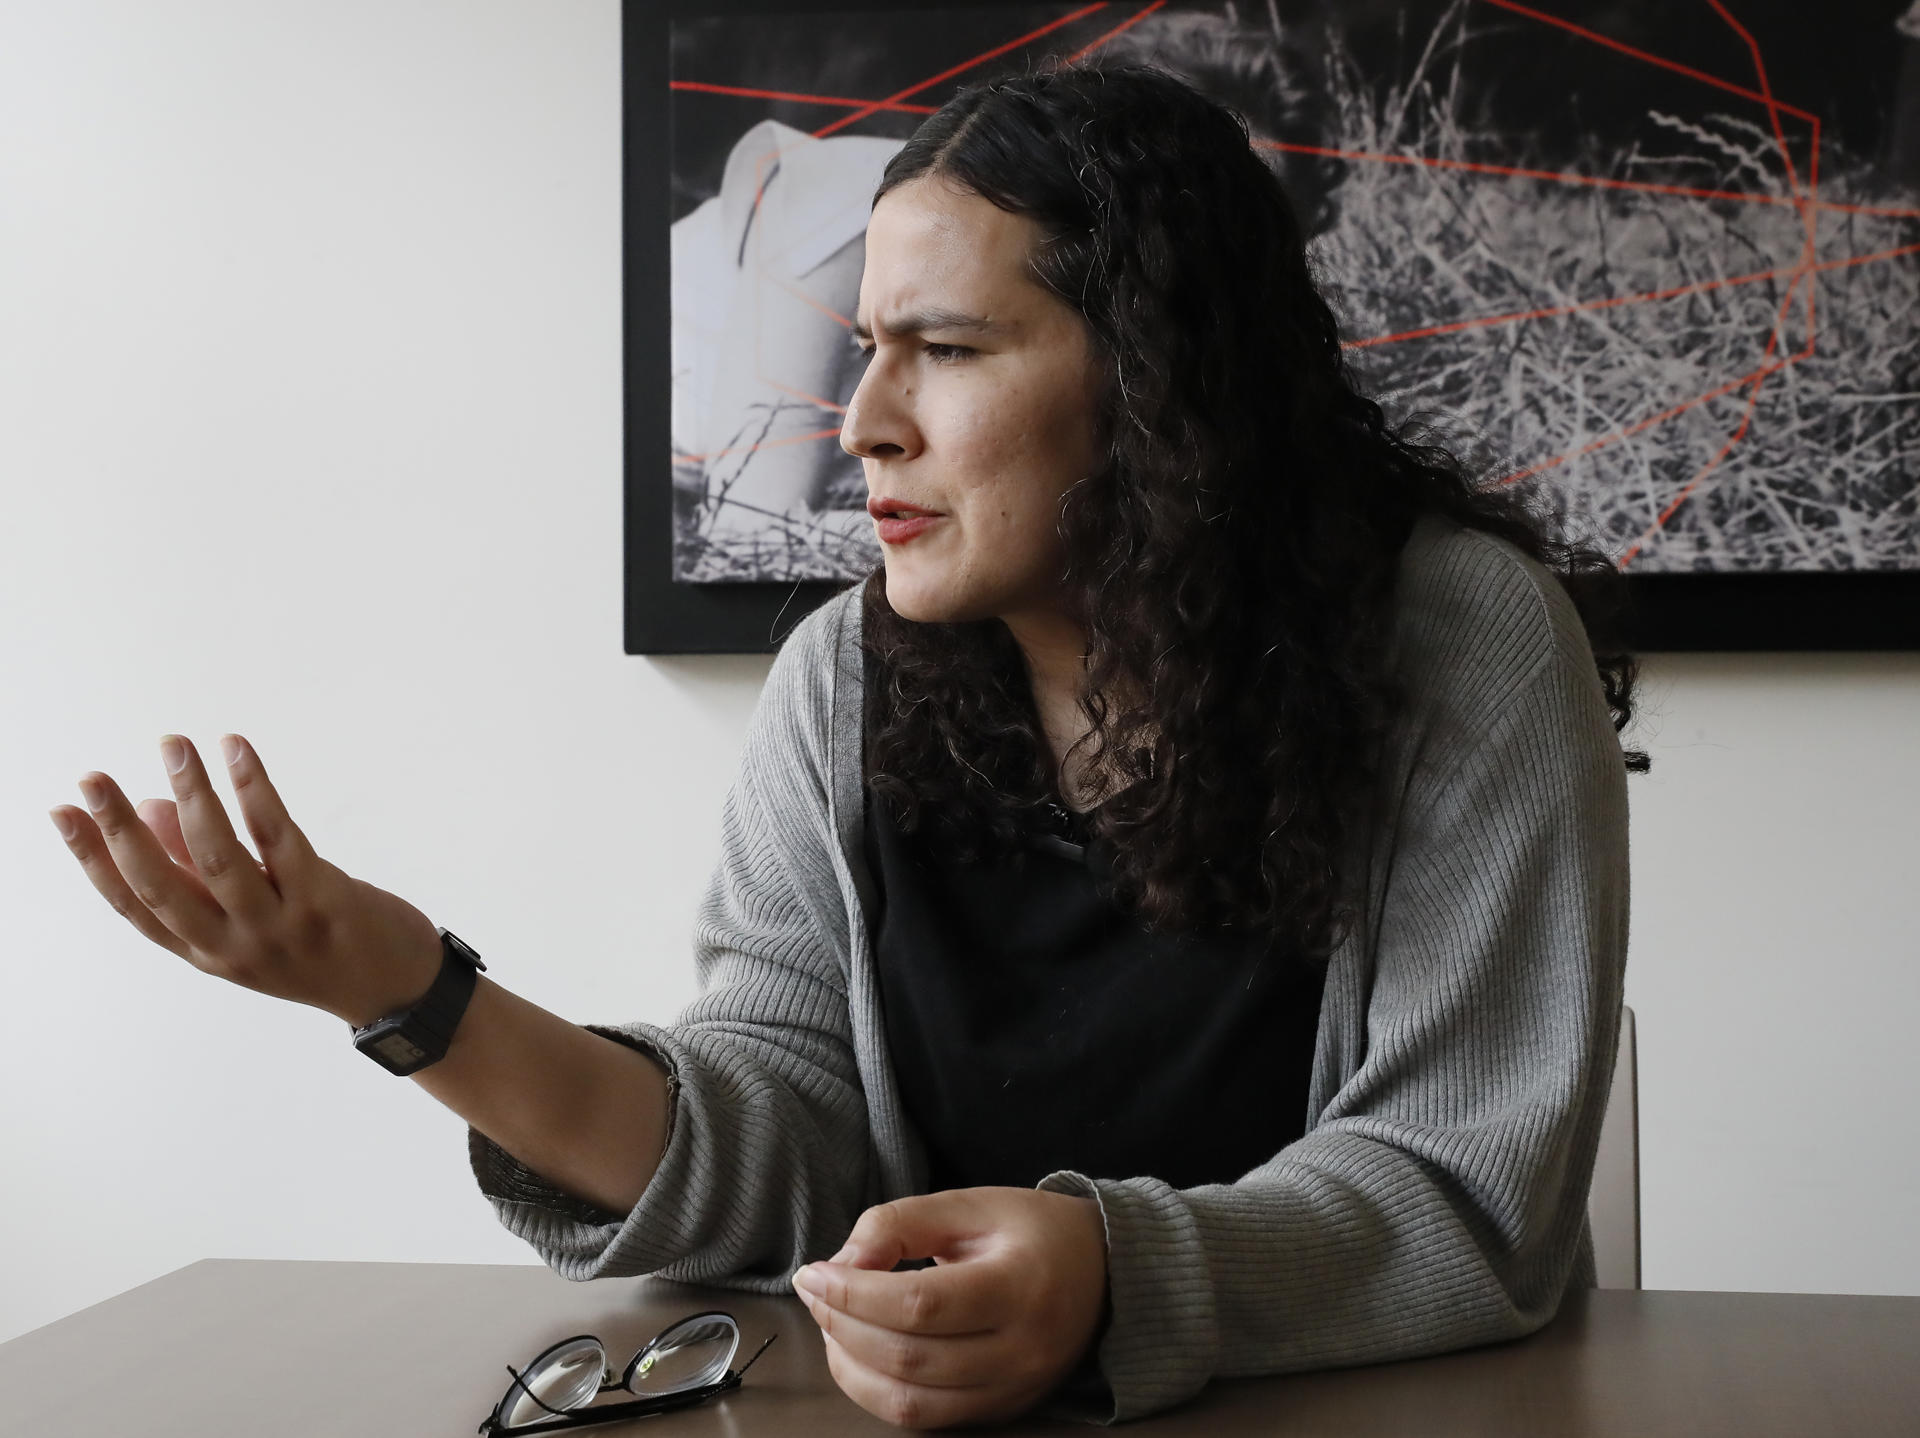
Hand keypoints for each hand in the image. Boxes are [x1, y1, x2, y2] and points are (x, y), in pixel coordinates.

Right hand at [49, 733, 444, 1027]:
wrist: (398, 990)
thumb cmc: (319, 945)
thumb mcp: (251, 920)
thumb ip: (200, 870)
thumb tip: (152, 809)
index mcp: (207, 951)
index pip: (134, 905)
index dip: (92, 859)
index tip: (62, 812)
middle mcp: (234, 945)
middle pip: (162, 884)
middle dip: (120, 830)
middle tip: (94, 780)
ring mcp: (279, 925)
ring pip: (220, 856)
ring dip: (192, 795)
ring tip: (174, 746)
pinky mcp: (323, 900)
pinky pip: (280, 838)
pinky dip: (255, 790)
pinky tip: (236, 752)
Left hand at [790, 1186, 1109, 1429]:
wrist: (1105, 1274)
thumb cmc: (1032, 1231)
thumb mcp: (970, 1204)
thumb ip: (900, 1223)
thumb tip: (839, 1265)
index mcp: (1020, 1286)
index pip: (919, 1305)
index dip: (855, 1294)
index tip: (815, 1272)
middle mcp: (1022, 1351)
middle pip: (908, 1358)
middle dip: (843, 1325)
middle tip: (815, 1291)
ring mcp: (1014, 1390)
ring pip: (910, 1402)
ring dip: (851, 1365)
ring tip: (832, 1321)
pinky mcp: (1002, 1410)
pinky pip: (926, 1418)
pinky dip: (877, 1390)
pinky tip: (859, 1352)